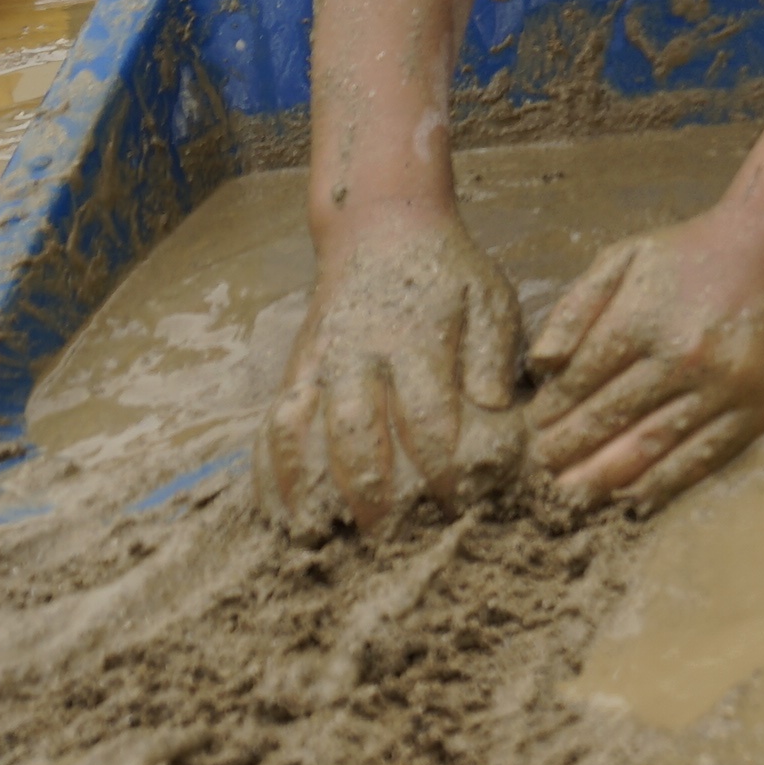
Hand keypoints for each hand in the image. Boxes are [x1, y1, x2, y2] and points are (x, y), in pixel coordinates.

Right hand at [261, 209, 527, 530]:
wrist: (379, 226)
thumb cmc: (446, 273)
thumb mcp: (487, 298)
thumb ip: (493, 352)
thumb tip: (496, 406)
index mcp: (414, 339)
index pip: (425, 413)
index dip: (438, 463)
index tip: (455, 503)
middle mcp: (358, 354)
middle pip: (353, 429)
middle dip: (367, 489)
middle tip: (386, 538)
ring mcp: (317, 363)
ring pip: (299, 430)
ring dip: (305, 486)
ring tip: (319, 538)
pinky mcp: (294, 371)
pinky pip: (271, 423)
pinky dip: (268, 471)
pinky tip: (277, 514)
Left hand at [526, 210, 763, 505]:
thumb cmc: (694, 252)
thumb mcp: (626, 257)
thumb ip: (577, 307)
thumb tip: (540, 365)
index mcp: (643, 318)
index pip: (581, 381)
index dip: (551, 411)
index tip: (533, 430)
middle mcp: (681, 357)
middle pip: (609, 419)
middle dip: (567, 450)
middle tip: (542, 471)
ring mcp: (722, 387)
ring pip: (651, 446)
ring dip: (605, 476)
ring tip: (573, 496)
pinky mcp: (756, 408)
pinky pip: (703, 457)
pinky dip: (666, 483)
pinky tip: (635, 498)